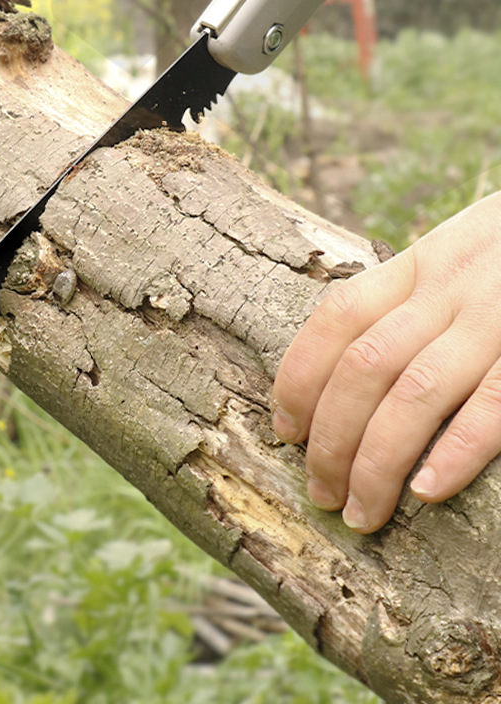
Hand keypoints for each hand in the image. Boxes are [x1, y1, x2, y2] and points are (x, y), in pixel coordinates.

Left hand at [271, 191, 500, 532]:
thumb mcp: (457, 253)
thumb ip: (408, 296)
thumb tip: (342, 367)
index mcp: (420, 263)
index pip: (337, 318)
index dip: (299, 376)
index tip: (285, 429)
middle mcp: (450, 288)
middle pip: (364, 367)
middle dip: (331, 438)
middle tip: (320, 491)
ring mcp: (497, 321)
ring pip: (414, 393)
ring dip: (376, 461)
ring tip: (359, 512)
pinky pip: (492, 406)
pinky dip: (457, 450)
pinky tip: (425, 490)